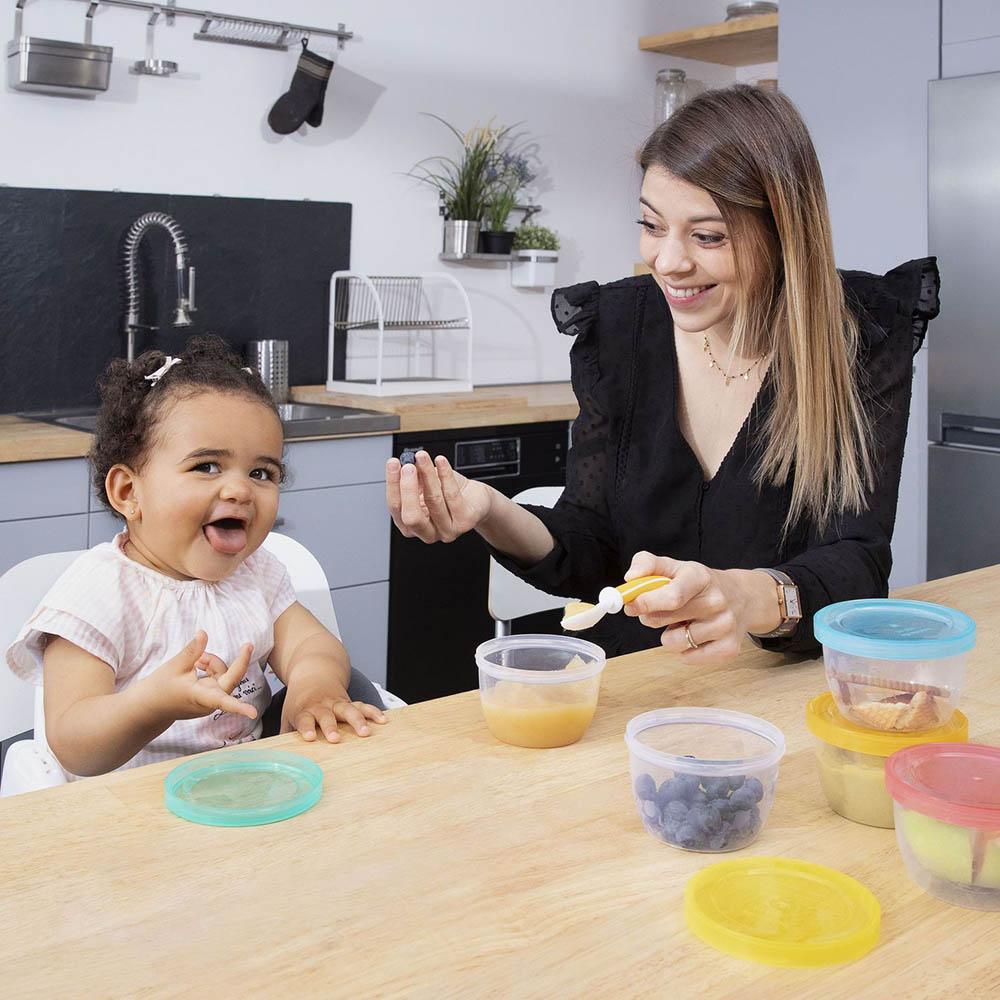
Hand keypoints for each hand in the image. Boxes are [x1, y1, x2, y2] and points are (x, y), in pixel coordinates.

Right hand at [148, 631, 257, 720]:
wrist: (150, 705)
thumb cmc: (160, 688)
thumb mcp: (175, 666)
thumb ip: (192, 651)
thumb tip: (203, 633)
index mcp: (200, 697)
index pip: (221, 701)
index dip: (239, 707)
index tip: (253, 714)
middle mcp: (209, 701)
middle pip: (231, 677)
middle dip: (238, 661)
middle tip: (248, 645)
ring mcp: (211, 699)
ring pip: (224, 674)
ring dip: (213, 662)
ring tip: (196, 660)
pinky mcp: (210, 696)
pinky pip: (219, 676)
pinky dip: (210, 668)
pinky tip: (197, 664)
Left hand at [280, 668, 387, 742]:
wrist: (313, 673)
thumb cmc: (300, 702)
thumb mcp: (289, 715)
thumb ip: (285, 735)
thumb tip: (277, 759)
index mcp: (304, 711)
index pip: (304, 720)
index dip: (306, 728)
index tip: (308, 737)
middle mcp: (322, 707)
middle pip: (327, 716)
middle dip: (331, 726)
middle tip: (335, 738)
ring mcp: (337, 703)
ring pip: (349, 710)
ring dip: (357, 720)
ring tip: (366, 732)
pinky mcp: (350, 701)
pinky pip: (363, 706)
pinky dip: (373, 712)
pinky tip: (383, 720)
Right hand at [386, 451, 493, 542]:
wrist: (475, 499)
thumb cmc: (448, 493)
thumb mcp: (425, 485)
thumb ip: (414, 478)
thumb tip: (405, 463)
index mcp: (411, 526)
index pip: (396, 508)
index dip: (393, 485)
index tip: (393, 464)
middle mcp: (428, 533)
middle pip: (412, 517)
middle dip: (408, 489)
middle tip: (408, 467)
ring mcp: (448, 530)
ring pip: (434, 501)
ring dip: (426, 475)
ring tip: (422, 457)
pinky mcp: (465, 521)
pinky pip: (452, 495)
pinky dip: (445, 475)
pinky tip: (440, 461)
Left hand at [622, 553, 780, 661]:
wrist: (741, 597)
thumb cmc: (698, 583)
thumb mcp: (674, 566)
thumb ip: (647, 564)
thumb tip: (630, 578)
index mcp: (700, 577)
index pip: (672, 596)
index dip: (645, 602)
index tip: (630, 605)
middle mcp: (716, 601)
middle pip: (665, 619)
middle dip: (650, 617)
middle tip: (655, 610)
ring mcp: (725, 626)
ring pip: (674, 642)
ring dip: (668, 635)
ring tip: (682, 622)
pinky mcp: (729, 648)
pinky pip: (688, 658)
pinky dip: (684, 650)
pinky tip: (693, 634)